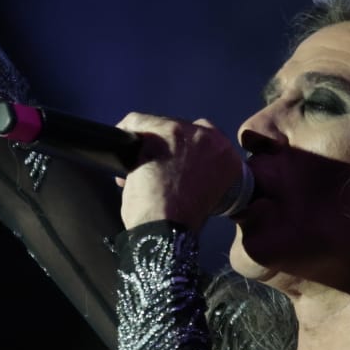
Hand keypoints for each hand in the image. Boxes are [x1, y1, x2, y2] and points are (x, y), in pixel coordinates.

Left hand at [113, 113, 241, 228]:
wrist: (168, 227)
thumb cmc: (184, 221)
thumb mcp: (209, 197)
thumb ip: (201, 175)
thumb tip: (179, 169)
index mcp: (227, 157)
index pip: (205, 142)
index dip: (185, 153)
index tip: (174, 167)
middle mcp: (210, 139)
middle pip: (182, 131)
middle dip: (167, 148)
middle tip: (155, 170)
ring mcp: (184, 133)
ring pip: (159, 126)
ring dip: (147, 145)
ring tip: (137, 169)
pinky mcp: (157, 132)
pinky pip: (137, 122)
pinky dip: (127, 133)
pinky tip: (122, 153)